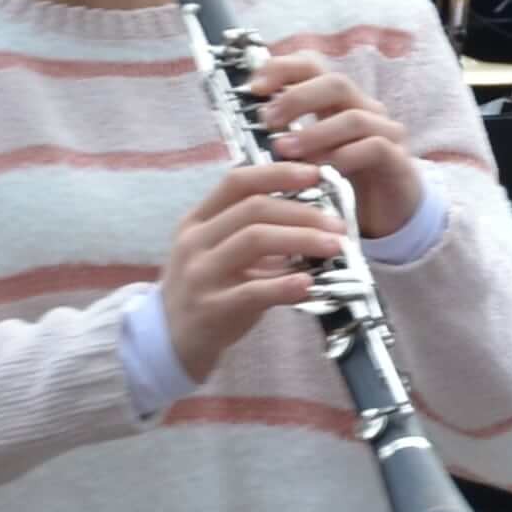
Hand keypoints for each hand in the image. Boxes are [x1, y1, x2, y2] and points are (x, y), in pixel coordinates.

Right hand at [157, 161, 346, 382]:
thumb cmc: (210, 286)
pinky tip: (310, 283)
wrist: (172, 338)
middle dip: (303, 212)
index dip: (278, 173)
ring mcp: (200, 274)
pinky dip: (285, 285)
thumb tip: (317, 213)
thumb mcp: (221, 250)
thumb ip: (257, 229)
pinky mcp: (211, 308)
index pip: (237, 182)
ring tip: (335, 247)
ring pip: (254, 240)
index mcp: (198, 220)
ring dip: (302, 239)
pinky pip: (252, 291)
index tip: (316, 175)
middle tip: (339, 224)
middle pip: (254, 209)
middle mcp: (194, 241)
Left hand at [242, 52, 422, 239]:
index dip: (283, 68)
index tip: (255, 87)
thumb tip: (242, 125)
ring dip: (315, 133)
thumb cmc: (341, 180)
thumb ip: (284, 136)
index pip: (314, 66)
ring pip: (355, 117)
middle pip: (336, 83)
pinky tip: (321, 171)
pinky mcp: (399, 160)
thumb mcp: (307, 154)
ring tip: (286, 151)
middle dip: (297, 98)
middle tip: (267, 121)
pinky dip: (343, 157)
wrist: (385, 215)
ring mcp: (386, 133)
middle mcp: (365, 109)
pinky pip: (374, 147)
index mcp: (338, 102)